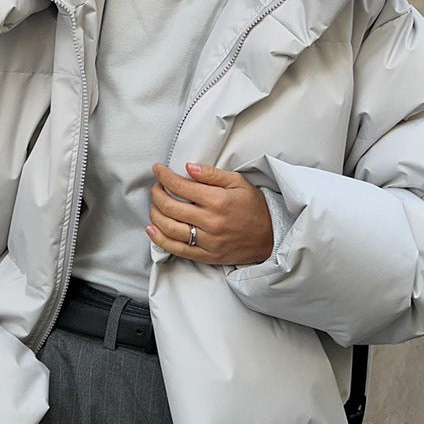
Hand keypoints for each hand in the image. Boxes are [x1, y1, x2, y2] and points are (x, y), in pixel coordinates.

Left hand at [147, 161, 274, 265]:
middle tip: (155, 188)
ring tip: (154, 206)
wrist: (271, 236)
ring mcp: (208, 241)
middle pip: (170, 207)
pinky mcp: (206, 256)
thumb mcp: (238, 182)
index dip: (164, 176)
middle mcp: (210, 221)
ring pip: (170, 229)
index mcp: (218, 200)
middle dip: (157, 194)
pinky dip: (160, 239)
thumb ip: (212, 174)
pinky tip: (152, 229)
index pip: (181, 186)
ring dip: (155, 215)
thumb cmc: (254, 207)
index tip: (157, 170)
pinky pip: (177, 249)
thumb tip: (188, 167)